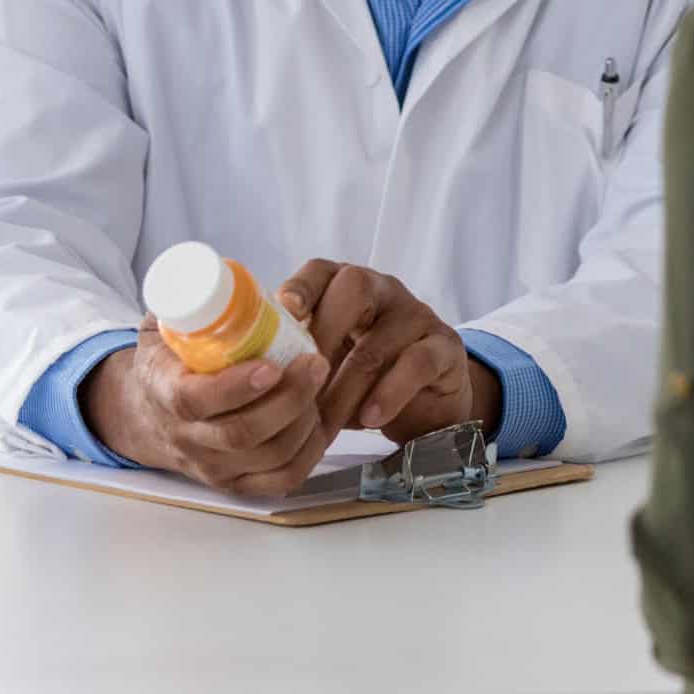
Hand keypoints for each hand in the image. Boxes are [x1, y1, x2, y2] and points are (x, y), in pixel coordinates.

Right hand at [79, 314, 331, 495]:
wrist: (148, 415)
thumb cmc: (167, 361)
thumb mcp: (163, 326)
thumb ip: (187, 304)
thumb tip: (225, 280)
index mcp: (165, 395)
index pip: (197, 402)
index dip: (236, 387)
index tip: (272, 364)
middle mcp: (188, 440)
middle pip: (242, 434)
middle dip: (289, 399)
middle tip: (318, 362)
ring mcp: (214, 468)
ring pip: (269, 458)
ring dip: (305, 421)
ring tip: (322, 384)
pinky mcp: (237, 484)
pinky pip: (281, 480)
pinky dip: (309, 453)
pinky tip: (321, 420)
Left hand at [277, 262, 502, 445]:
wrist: (427, 403)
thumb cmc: (365, 377)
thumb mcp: (329, 362)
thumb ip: (297, 355)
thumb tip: (249, 372)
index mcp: (347, 286)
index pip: (321, 271)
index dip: (300, 287)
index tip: (284, 311)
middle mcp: (383, 290)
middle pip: (354, 289)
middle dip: (323, 333)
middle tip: (300, 378)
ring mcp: (417, 315)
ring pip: (379, 340)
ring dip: (346, 386)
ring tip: (326, 422)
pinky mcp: (445, 347)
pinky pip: (417, 363)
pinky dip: (390, 393)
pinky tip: (370, 418)